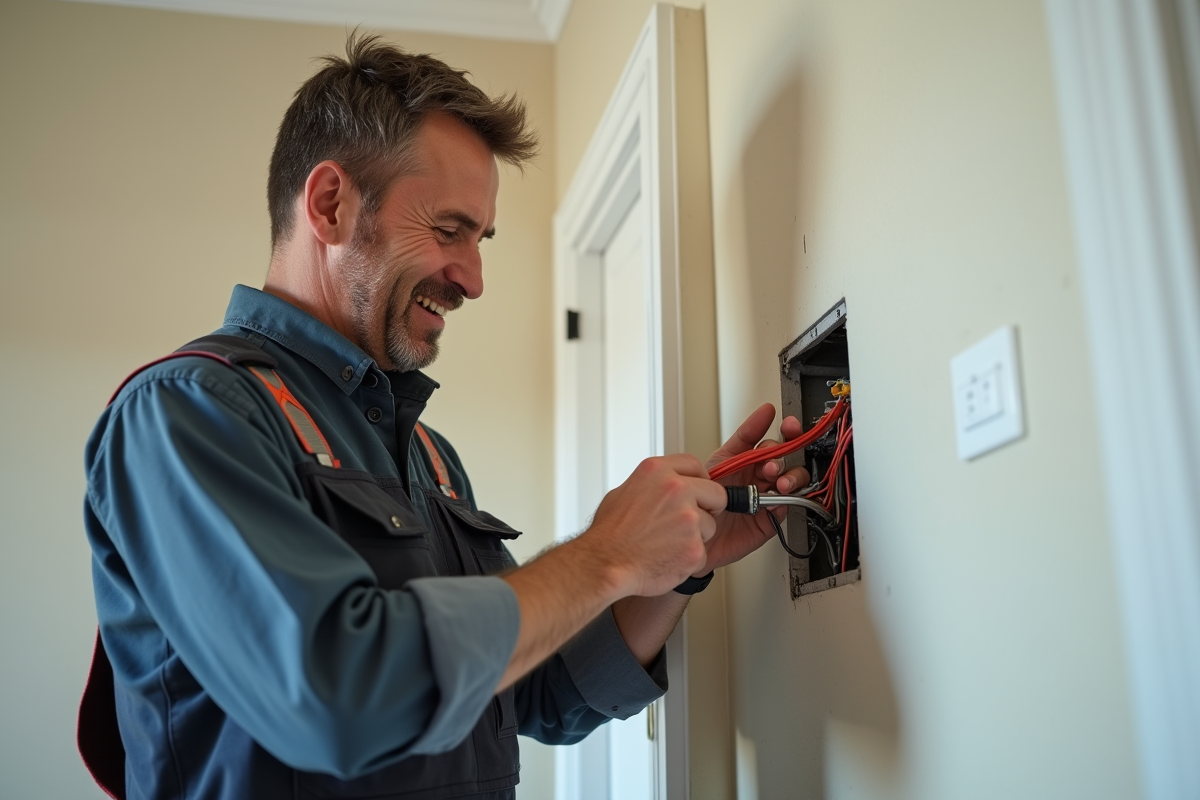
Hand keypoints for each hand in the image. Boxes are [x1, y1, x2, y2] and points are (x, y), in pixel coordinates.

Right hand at [577, 454, 727, 597]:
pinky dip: (687, 559)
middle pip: (716, 494)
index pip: (695, 465)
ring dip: (695, 537)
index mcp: (657, 472)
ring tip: (665, 544)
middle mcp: (677, 490)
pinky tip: (665, 558)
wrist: (603, 564)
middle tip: (688, 522)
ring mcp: (688, 518)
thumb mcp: (624, 492)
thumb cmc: (608, 533)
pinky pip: (701, 552)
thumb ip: (652, 485)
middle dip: (708, 508)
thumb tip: (665, 486)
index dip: (698, 481)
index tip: (697, 491)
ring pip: (710, 526)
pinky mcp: (694, 546)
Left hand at [696, 403, 810, 574]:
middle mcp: (760, 476)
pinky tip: (779, 499)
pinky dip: (788, 501)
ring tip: (780, 483)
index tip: (788, 423)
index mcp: (748, 460)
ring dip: (792, 477)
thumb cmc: (700, 499)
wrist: (694, 533)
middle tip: (772, 464)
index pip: (772, 440)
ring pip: (794, 480)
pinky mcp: (771, 519)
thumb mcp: (720, 462)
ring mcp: (768, 496)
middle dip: (784, 457)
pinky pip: (789, 507)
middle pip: (787, 459)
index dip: (785, 430)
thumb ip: (744, 439)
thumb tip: (766, 412)